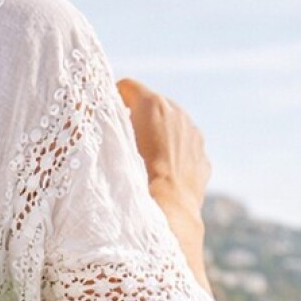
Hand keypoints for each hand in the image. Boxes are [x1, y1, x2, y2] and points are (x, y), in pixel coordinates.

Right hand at [116, 78, 210, 214]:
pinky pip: (185, 150)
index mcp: (153, 105)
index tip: (106, 119)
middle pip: (152, 106)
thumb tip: (98, 123)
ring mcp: (194, 135)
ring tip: (144, 164)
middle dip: (138, 120)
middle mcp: (178, 112)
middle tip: (124, 146)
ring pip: (172, 127)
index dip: (113, 100)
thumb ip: (106, 128)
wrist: (169, 214)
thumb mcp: (111, 150)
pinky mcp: (203, 159)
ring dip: (159, 139)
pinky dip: (174, 158)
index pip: (126, 86)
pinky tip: (163, 178)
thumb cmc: (135, 181)